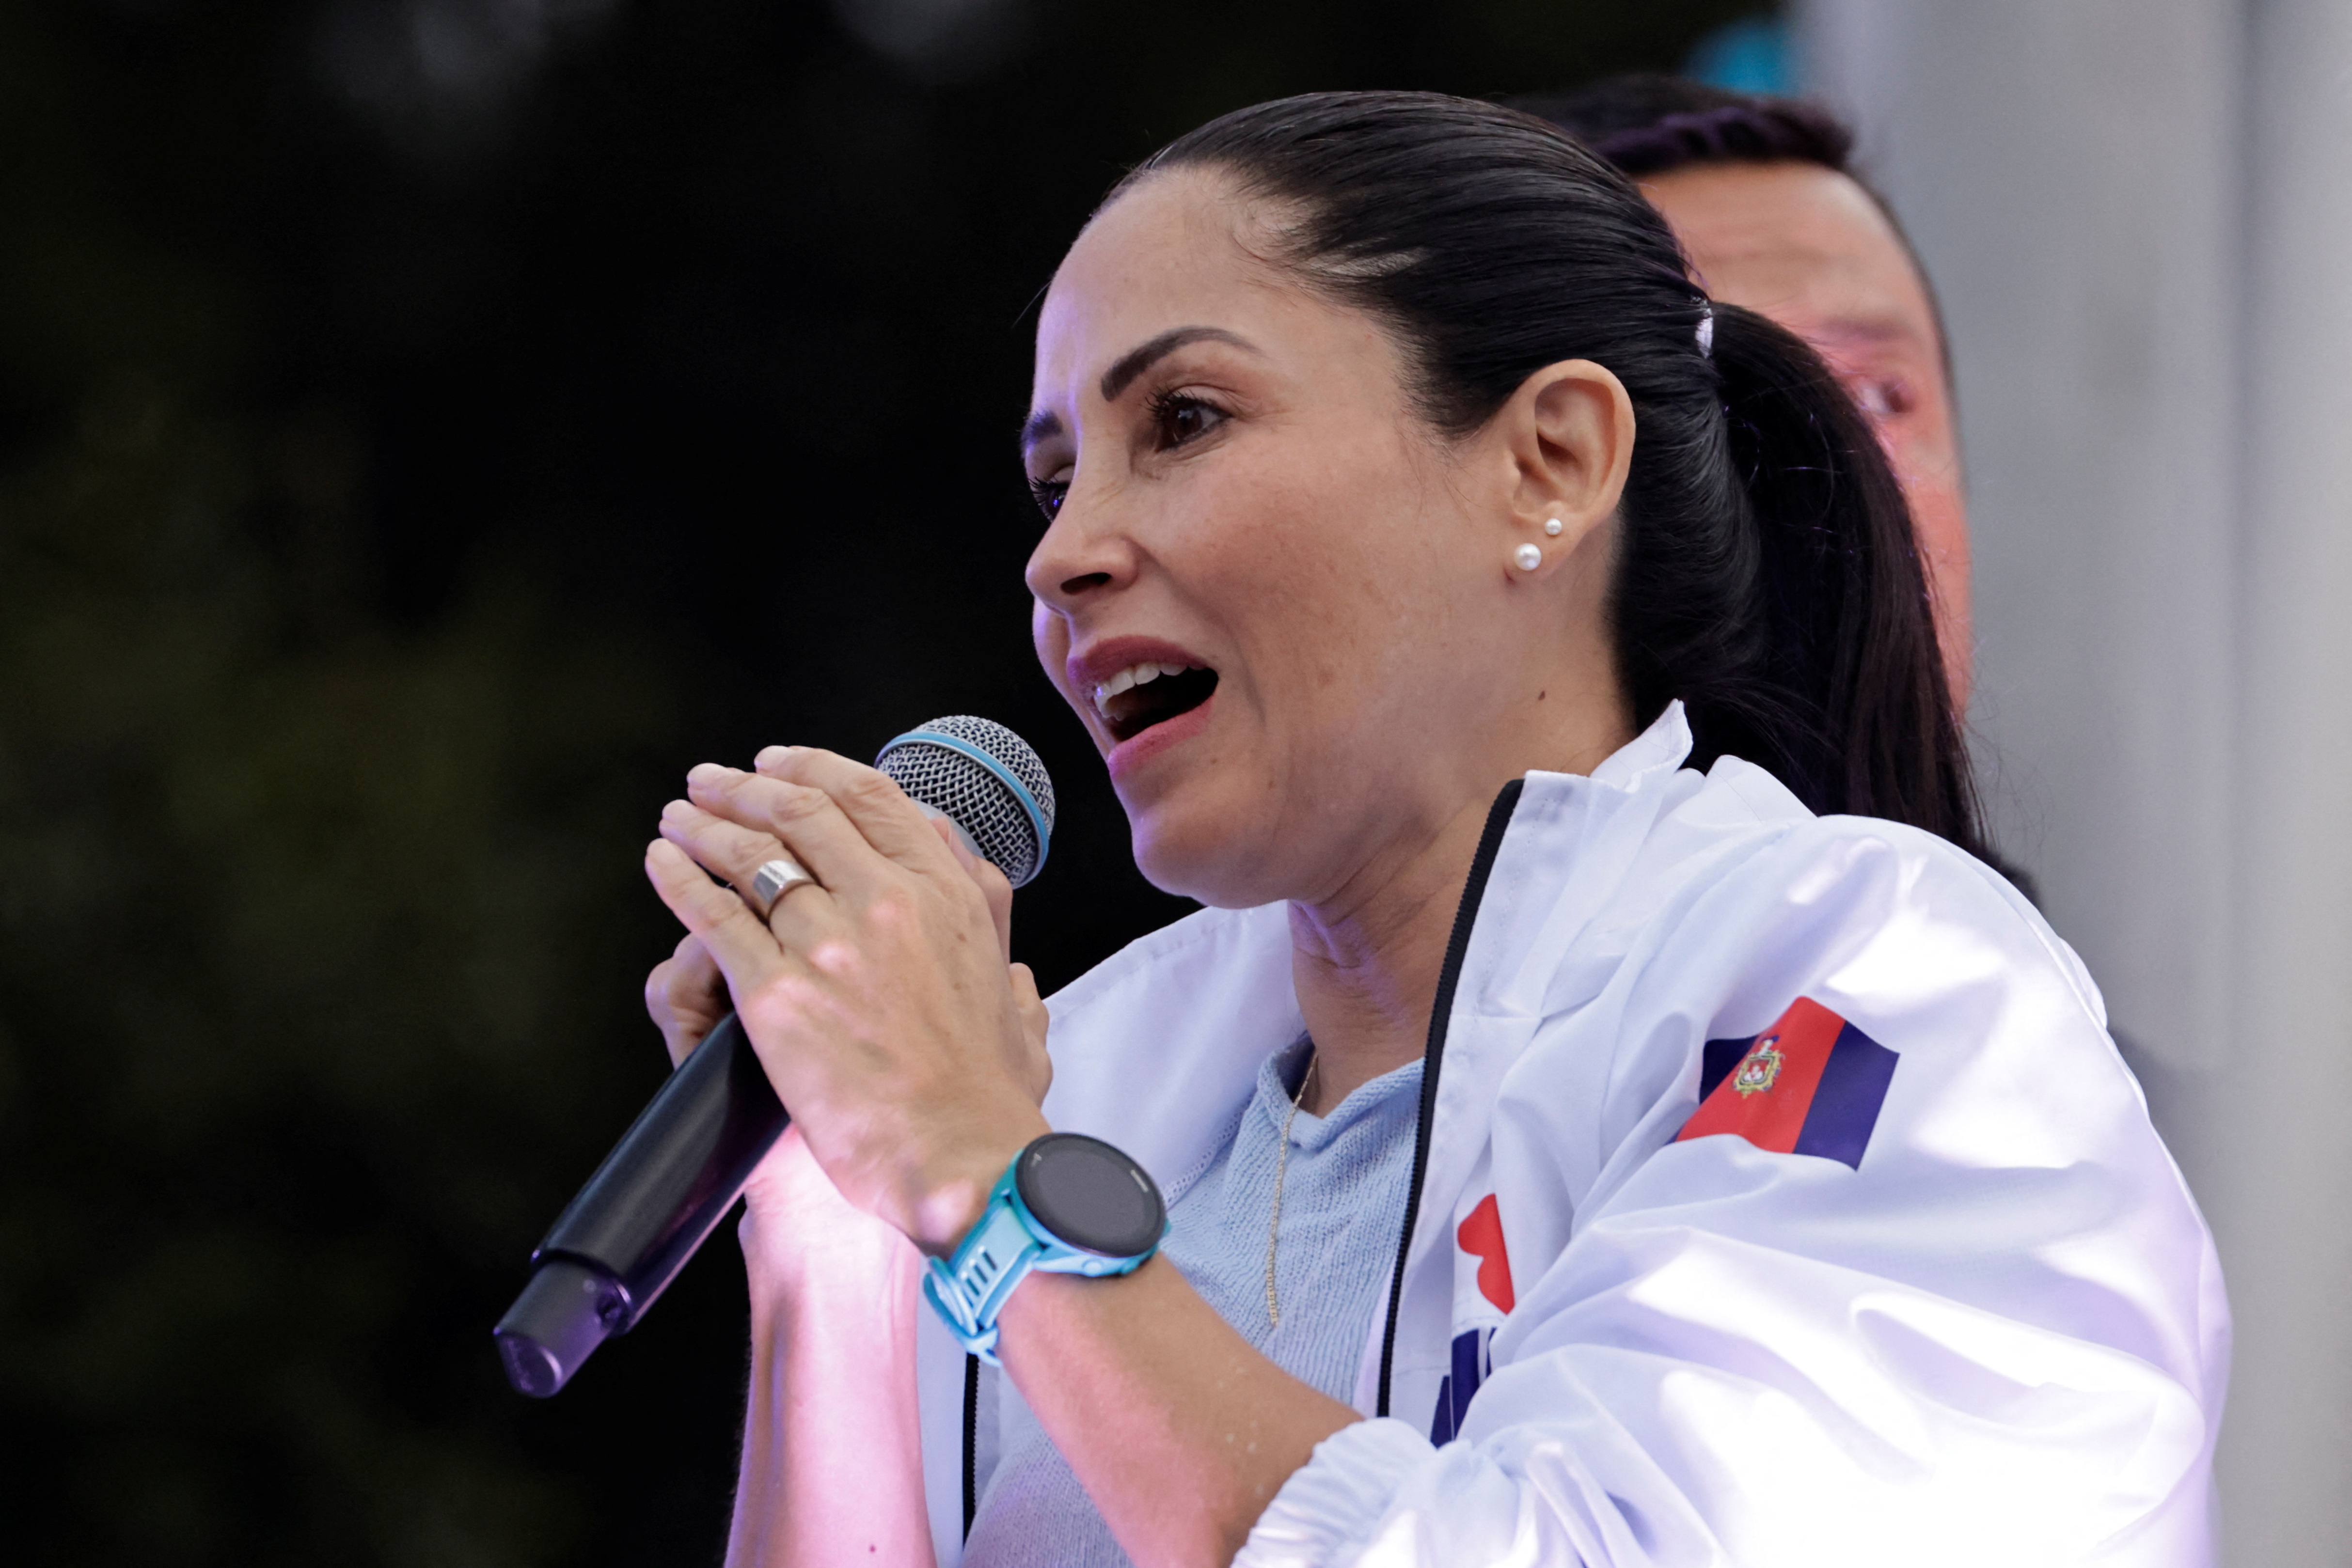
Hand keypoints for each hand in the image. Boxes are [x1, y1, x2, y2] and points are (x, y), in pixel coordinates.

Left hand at [643, 747, 1053, 1253]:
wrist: (962, 1157)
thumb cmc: (988, 1091)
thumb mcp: (1010, 976)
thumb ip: (988, 909)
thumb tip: (964, 863)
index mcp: (943, 895)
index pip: (869, 798)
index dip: (811, 768)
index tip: (778, 762)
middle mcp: (884, 904)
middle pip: (798, 814)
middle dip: (743, 788)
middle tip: (711, 783)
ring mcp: (826, 946)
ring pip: (748, 858)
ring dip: (702, 828)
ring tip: (678, 819)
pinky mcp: (776, 997)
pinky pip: (713, 919)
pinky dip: (679, 883)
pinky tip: (662, 867)